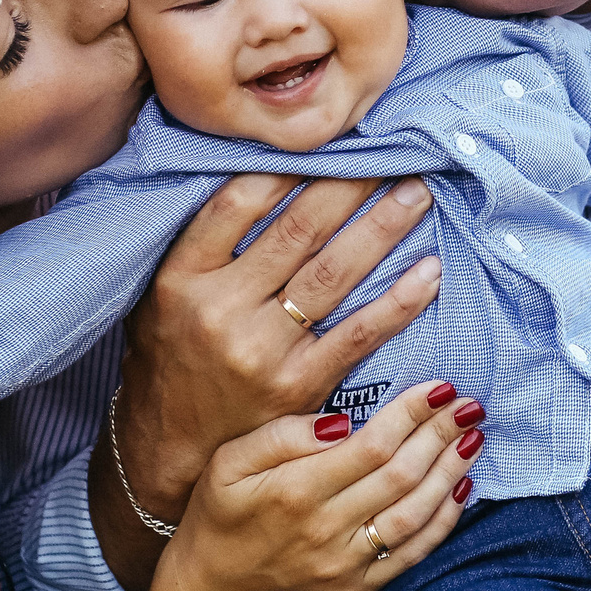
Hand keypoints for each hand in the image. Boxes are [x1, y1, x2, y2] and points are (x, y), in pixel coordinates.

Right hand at [113, 175, 441, 526]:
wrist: (169, 452)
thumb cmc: (172, 359)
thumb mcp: (162, 296)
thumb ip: (202, 245)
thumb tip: (265, 175)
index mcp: (180, 278)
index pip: (239, 201)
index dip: (288, 164)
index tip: (328, 138)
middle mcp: (220, 309)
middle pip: (297, 229)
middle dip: (350, 184)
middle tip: (393, 152)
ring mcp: (262, 350)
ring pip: (333, 273)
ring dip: (383, 227)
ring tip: (417, 193)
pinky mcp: (299, 387)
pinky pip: (359, 334)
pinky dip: (399, 301)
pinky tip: (429, 272)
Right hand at [170, 379, 484, 590]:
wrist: (218, 582)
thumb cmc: (223, 508)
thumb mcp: (230, 459)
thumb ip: (284, 435)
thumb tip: (341, 422)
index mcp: (295, 491)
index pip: (371, 446)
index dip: (411, 415)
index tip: (439, 388)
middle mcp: (325, 530)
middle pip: (401, 476)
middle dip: (440, 435)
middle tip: (468, 405)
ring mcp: (346, 564)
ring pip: (414, 514)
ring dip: (450, 473)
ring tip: (473, 438)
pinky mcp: (359, 587)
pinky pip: (412, 554)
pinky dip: (443, 521)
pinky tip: (461, 486)